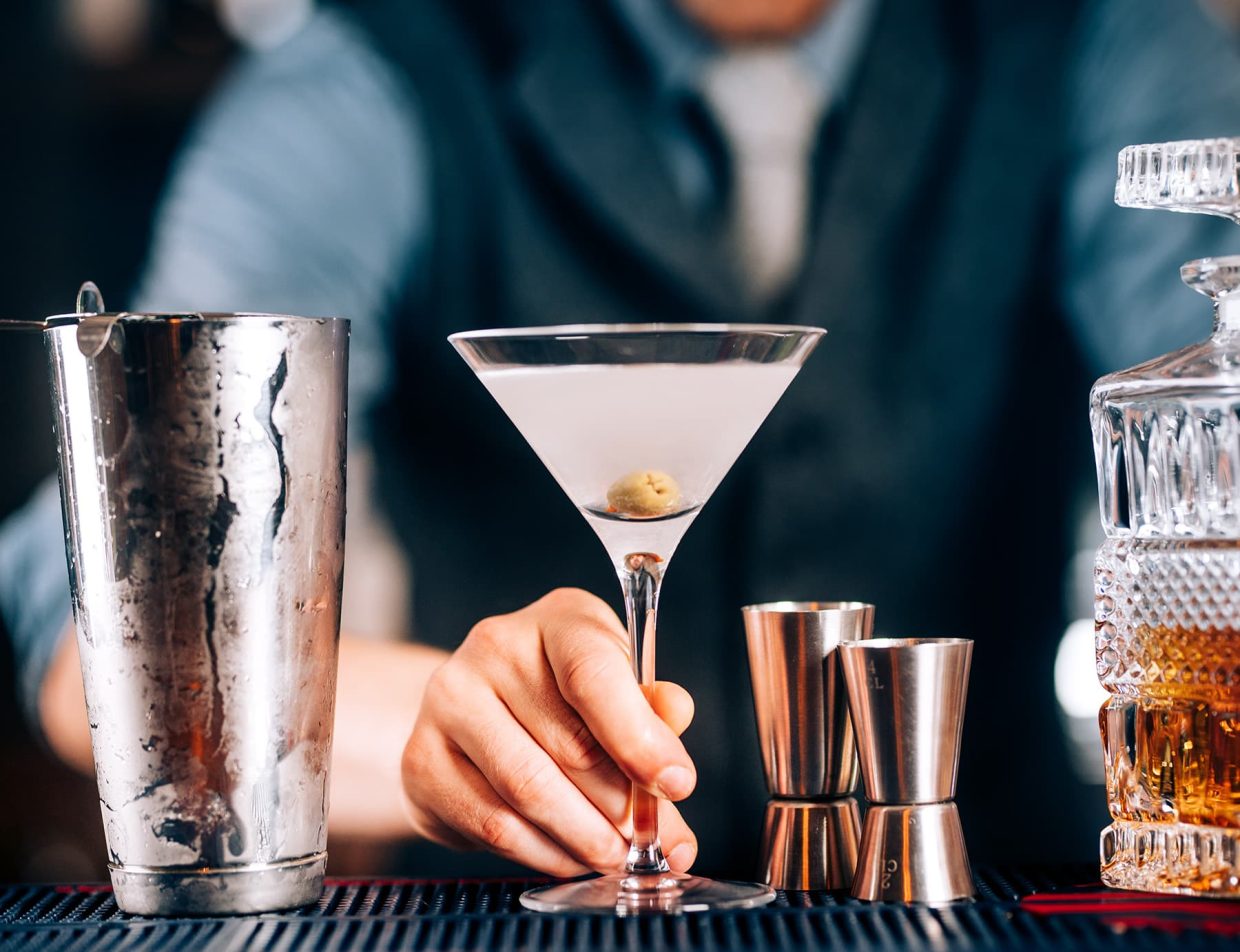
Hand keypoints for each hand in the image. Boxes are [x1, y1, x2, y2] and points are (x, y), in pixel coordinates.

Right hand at [401, 588, 697, 875]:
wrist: (479, 709)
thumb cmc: (565, 696)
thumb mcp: (620, 685)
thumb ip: (652, 710)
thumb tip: (675, 736)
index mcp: (557, 620)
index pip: (594, 675)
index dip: (639, 737)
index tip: (677, 784)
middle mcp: (494, 647)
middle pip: (569, 744)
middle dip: (621, 807)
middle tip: (651, 842)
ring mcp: (446, 701)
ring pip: (528, 791)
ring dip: (584, 838)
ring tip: (615, 856)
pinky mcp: (421, 759)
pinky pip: (492, 824)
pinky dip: (542, 852)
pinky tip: (568, 855)